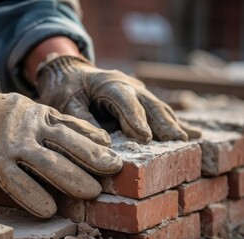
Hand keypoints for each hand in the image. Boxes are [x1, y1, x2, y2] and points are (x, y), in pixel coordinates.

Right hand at [0, 62, 121, 217]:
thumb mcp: (24, 108)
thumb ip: (49, 120)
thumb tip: (82, 135)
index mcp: (37, 112)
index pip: (74, 126)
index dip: (94, 140)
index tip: (111, 152)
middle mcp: (28, 126)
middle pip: (68, 144)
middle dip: (93, 159)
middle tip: (114, 170)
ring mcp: (11, 143)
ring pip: (49, 163)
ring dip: (73, 179)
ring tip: (93, 192)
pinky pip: (17, 182)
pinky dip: (34, 196)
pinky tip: (49, 209)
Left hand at [36, 55, 200, 142]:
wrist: (71, 73)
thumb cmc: (67, 88)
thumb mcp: (66, 102)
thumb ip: (81, 119)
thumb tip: (102, 141)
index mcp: (108, 83)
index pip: (124, 100)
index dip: (135, 117)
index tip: (145, 136)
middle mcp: (127, 86)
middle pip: (148, 104)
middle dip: (162, 123)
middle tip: (176, 141)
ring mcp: (137, 92)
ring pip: (158, 108)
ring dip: (171, 124)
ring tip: (187, 141)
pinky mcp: (141, 101)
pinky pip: (159, 112)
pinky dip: (175, 123)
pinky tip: (194, 133)